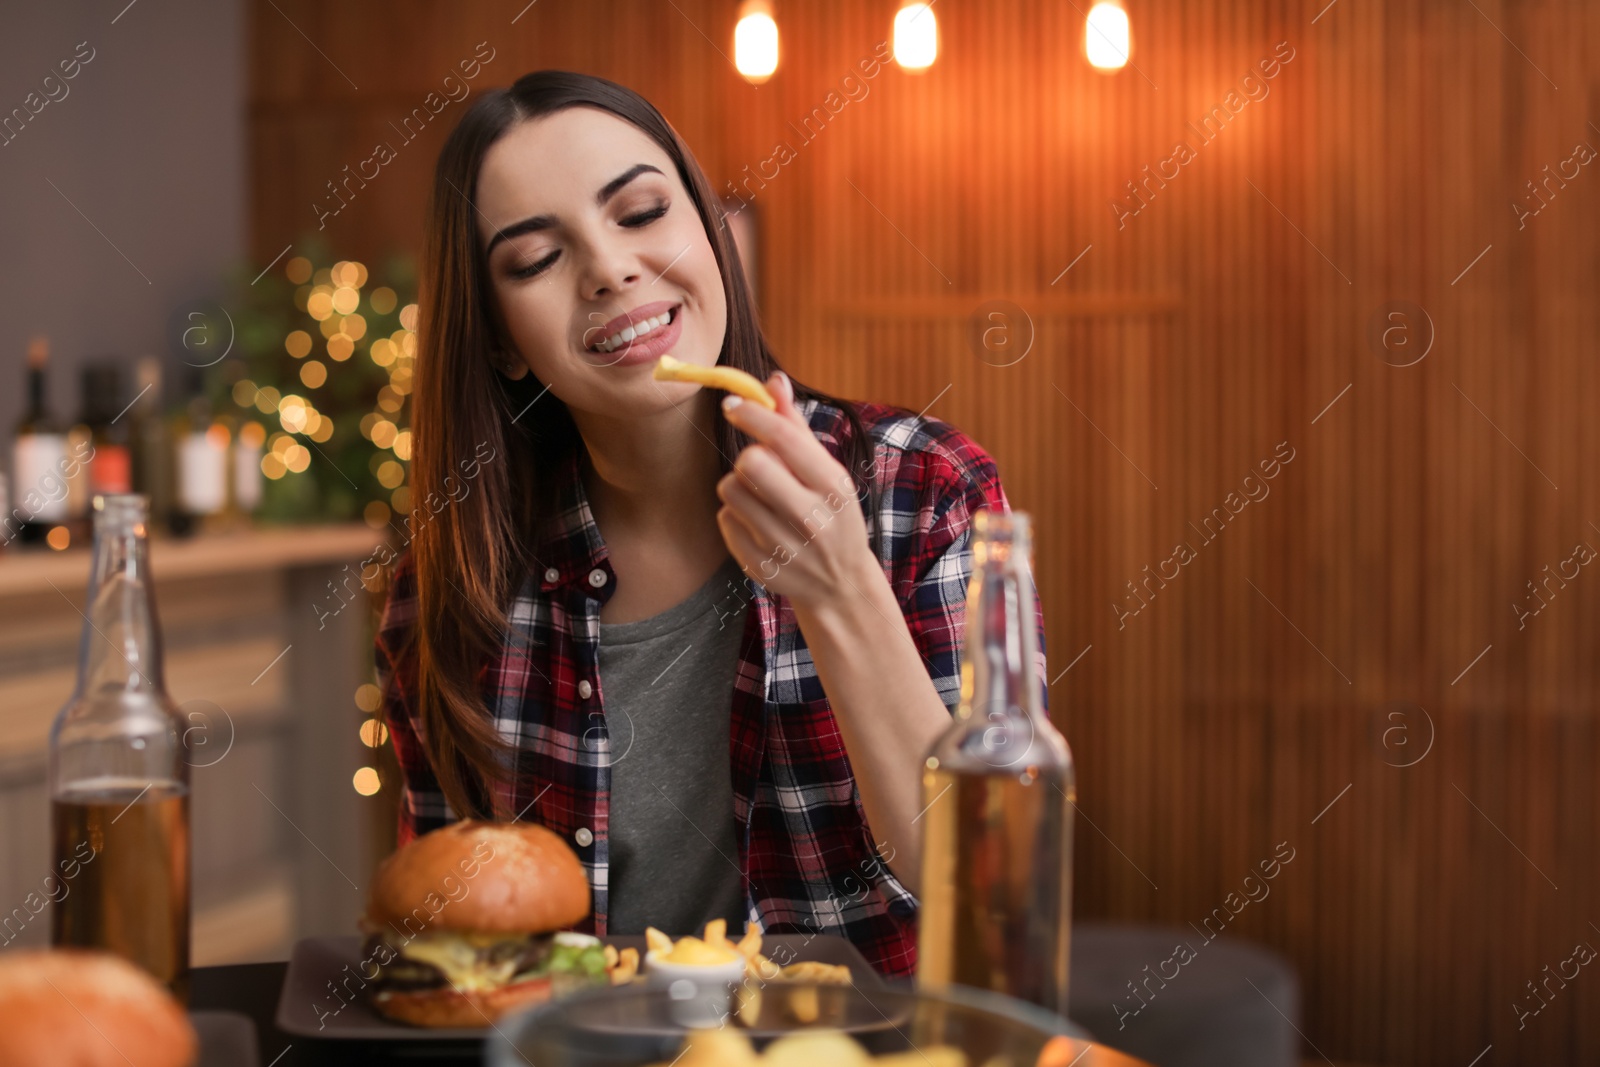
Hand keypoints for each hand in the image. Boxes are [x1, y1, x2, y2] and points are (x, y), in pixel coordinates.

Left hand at [715, 371, 876, 609]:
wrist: (839, 585)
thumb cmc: (831, 514)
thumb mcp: (827, 472)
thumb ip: (797, 427)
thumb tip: (774, 380)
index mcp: (834, 487)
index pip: (784, 438)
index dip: (752, 414)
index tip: (732, 404)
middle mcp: (812, 519)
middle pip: (751, 463)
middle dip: (749, 457)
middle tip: (759, 465)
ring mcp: (784, 547)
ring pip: (730, 490)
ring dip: (738, 486)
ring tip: (761, 497)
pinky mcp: (759, 565)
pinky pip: (724, 519)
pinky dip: (735, 515)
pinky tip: (758, 524)